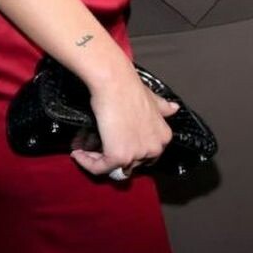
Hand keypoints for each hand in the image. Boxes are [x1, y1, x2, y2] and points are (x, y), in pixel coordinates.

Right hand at [72, 61, 178, 177]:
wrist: (115, 84)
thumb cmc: (130, 89)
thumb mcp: (153, 100)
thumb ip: (163, 108)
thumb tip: (174, 108)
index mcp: (163, 137)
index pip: (146, 156)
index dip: (129, 153)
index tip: (112, 145)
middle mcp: (154, 148)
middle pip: (130, 164)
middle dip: (112, 157)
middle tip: (95, 148)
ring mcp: (138, 154)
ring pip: (114, 167)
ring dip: (96, 159)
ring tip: (83, 149)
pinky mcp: (119, 156)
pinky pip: (99, 168)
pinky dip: (86, 162)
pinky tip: (77, 153)